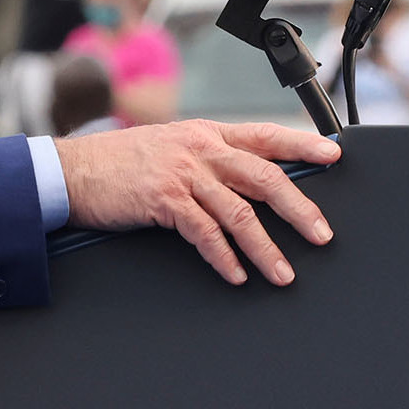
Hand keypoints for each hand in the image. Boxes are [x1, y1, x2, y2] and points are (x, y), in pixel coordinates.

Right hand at [56, 120, 339, 286]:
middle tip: (322, 234)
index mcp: (207, 133)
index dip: (302, 144)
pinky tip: (238, 275)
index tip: (333, 156)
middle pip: (264, 176)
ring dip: (266, 247)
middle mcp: (201, 148)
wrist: (75, 171)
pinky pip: (205, 233)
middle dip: (299, 207)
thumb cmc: (123, 163)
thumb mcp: (173, 147)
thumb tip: (249, 184)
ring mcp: (183, 173)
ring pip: (240, 212)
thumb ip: (209, 160)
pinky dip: (225, 257)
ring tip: (284, 273)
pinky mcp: (164, 200)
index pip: (266, 134)